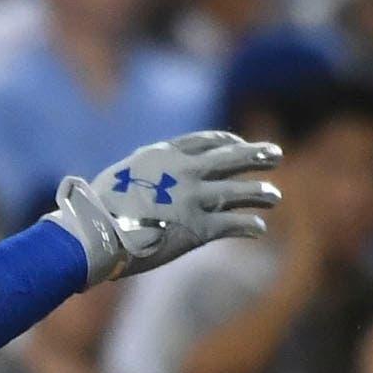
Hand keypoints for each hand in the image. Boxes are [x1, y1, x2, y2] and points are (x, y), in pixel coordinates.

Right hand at [44, 130, 282, 285]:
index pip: (206, 141)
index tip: (238, 143)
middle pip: (232, 158)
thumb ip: (145, 173)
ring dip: (260, 193)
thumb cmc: (99, 207)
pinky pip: (234, 224)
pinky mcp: (199, 228)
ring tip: (273, 196)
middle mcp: (185, 172)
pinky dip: (249, 226)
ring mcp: (195, 199)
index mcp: (165, 155)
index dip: (228, 140)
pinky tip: (258, 228)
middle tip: (275, 154)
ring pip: (241, 191)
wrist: (96, 231)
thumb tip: (151, 179)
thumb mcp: (121, 175)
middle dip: (256, 155)